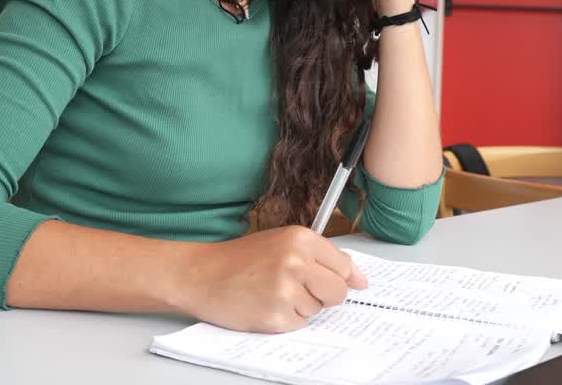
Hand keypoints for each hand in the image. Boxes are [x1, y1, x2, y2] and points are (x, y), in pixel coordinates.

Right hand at [176, 226, 367, 333]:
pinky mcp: (276, 314)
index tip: (351, 284)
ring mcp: (286, 289)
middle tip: (299, 289)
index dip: (345, 278)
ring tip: (273, 292)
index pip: (344, 265)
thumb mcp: (281, 243)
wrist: (202, 275)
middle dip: (324, 296)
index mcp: (301, 238)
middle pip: (338, 292)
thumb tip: (359, 279)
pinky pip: (298, 324)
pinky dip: (286, 320)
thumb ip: (319, 256)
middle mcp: (296, 261)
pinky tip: (266, 305)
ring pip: (317, 309)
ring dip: (301, 307)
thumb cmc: (240, 259)